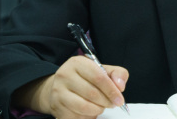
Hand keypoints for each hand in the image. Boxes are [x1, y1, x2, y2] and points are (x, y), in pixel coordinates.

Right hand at [14, 56, 128, 118]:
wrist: (62, 85)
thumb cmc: (86, 77)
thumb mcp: (102, 69)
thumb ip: (117, 74)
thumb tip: (120, 86)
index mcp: (77, 63)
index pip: (98, 77)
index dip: (111, 90)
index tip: (119, 99)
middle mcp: (64, 75)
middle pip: (92, 93)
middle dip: (106, 102)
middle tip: (112, 104)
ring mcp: (58, 92)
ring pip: (84, 107)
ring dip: (97, 110)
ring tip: (100, 107)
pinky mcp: (56, 107)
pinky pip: (76, 117)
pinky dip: (87, 117)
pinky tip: (89, 112)